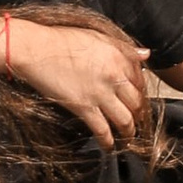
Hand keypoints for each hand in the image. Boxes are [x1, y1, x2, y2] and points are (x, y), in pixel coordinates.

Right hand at [0, 17, 150, 139]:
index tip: (138, 99)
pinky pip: (102, 130)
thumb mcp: (97, 35)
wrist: (37, 49)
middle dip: (140, 115)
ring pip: (125, 119)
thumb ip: (124, 48)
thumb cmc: (62, 40)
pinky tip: (108, 146)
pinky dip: (108, 141)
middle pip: (137, 102)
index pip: (140, 79)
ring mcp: (100, 93)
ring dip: (129, 131)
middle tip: (138, 121)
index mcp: (118, 56)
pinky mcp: (84, 107)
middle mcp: (114, 76)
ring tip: (128, 137)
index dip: (141, 92)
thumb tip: (145, 55)